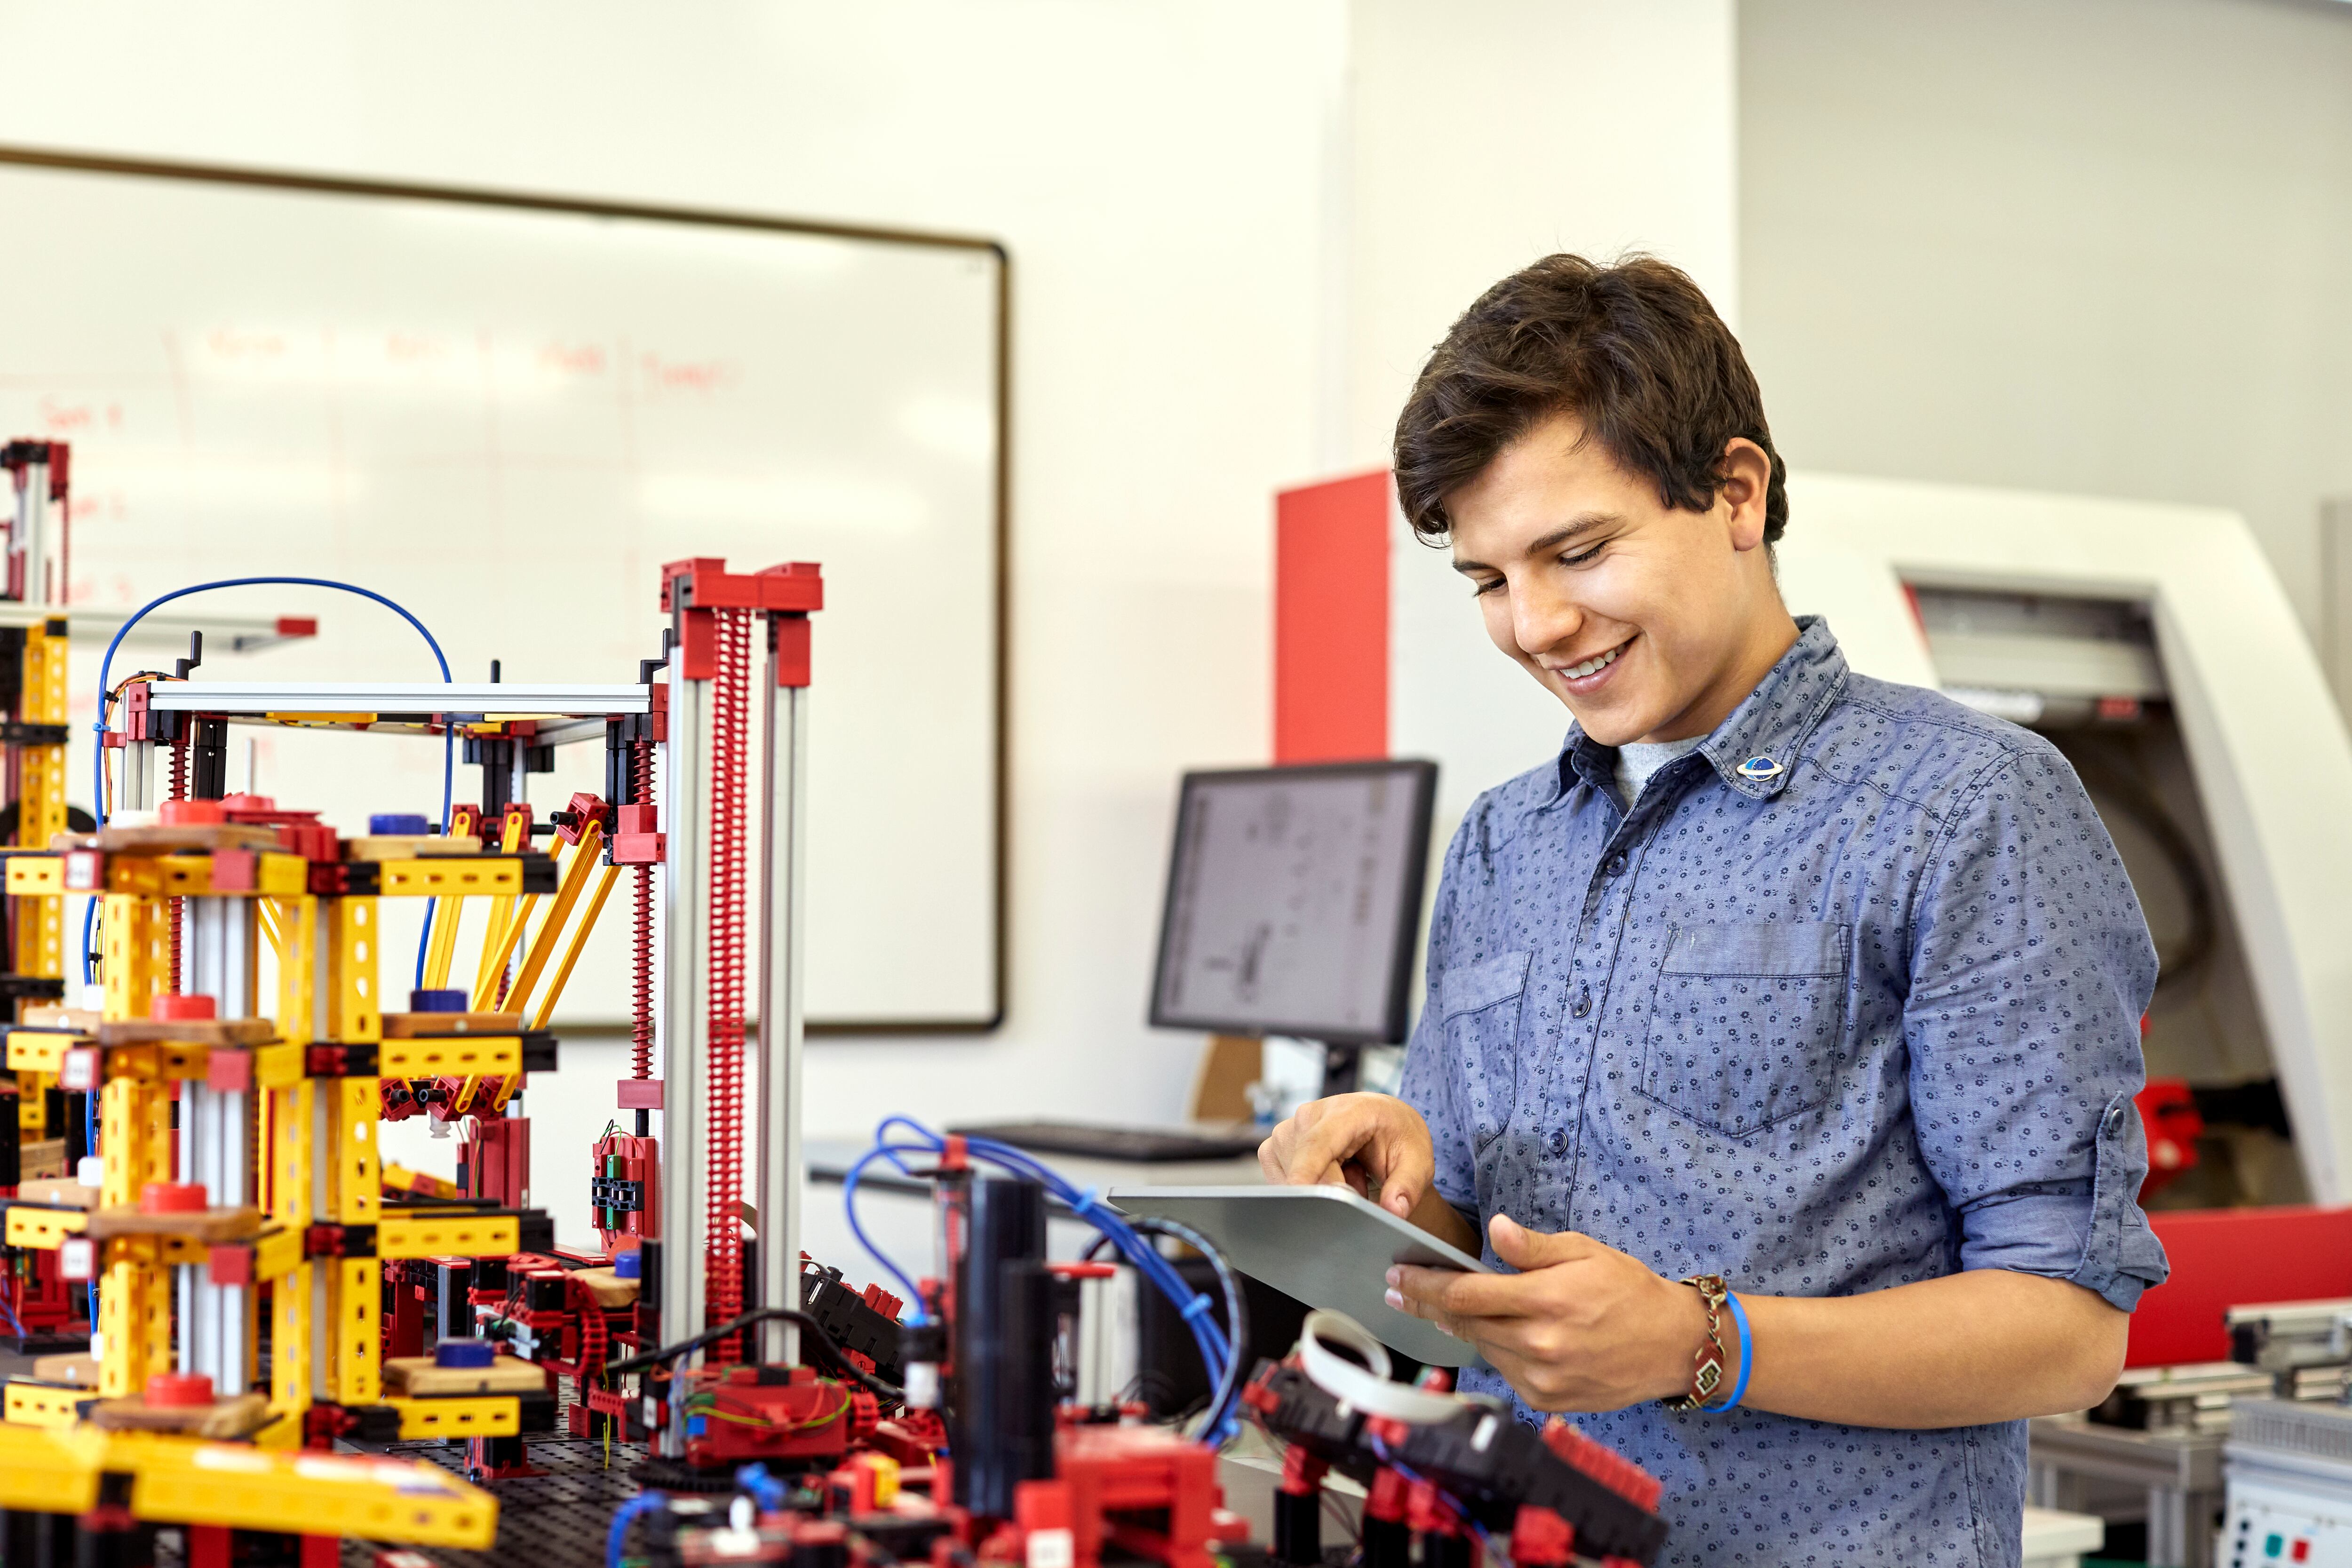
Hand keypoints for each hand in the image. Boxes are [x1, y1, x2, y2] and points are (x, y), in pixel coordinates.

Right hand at [1257, 1093, 1434, 1217]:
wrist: (1383, 1122)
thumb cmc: (1398, 1137)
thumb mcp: (1417, 1160)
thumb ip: (1407, 1186)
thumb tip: (1394, 1210)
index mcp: (1348, 1110)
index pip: (1319, 1142)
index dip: (1307, 1168)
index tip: (1300, 1192)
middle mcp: (1311, 1114)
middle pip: (1303, 1166)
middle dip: (1328, 1191)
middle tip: (1362, 1188)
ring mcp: (1288, 1129)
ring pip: (1290, 1177)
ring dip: (1318, 1190)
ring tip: (1349, 1176)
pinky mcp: (1276, 1146)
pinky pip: (1282, 1181)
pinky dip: (1306, 1188)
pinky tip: (1328, 1177)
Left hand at [1385, 1213, 1710, 1412]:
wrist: (1674, 1344)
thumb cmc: (1629, 1290)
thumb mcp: (1584, 1252)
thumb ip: (1532, 1247)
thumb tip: (1493, 1229)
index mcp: (1546, 1301)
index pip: (1465, 1295)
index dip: (1424, 1286)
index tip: (1397, 1276)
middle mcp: (1540, 1344)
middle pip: (1465, 1323)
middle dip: (1428, 1305)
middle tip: (1401, 1290)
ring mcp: (1543, 1379)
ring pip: (1483, 1349)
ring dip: (1466, 1327)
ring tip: (1453, 1307)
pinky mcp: (1549, 1401)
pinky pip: (1506, 1373)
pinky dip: (1497, 1351)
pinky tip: (1504, 1334)